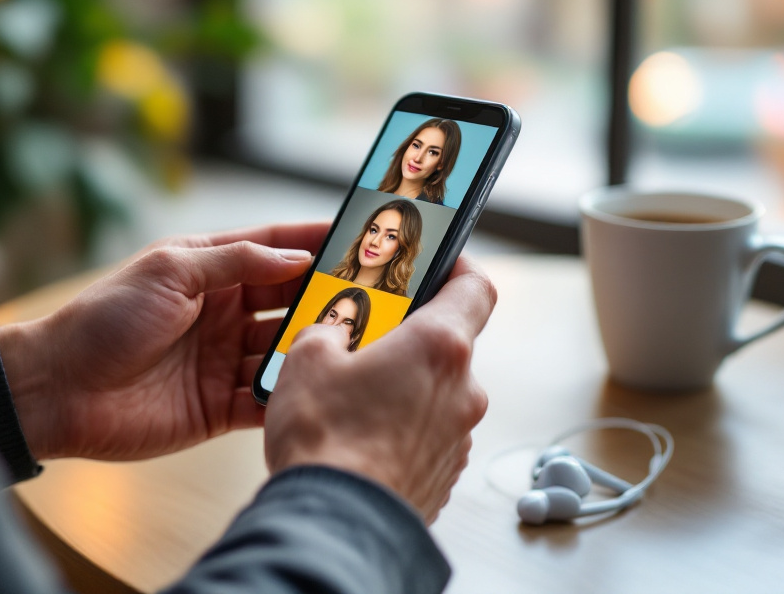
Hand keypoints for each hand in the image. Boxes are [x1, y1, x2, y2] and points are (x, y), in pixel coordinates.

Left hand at [0, 223, 329, 460]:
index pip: (272, 248)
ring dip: (316, 347)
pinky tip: (321, 389)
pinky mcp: (218, 406)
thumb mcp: (169, 271)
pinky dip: (291, 394)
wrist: (59, 390)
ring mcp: (221, 360)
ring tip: (360, 344)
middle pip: (288, 300)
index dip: (313, 239)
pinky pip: (266, 399)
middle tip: (379, 295)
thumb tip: (295, 254)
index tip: (360, 232)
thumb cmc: (105, 318)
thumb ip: (234, 261)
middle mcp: (220, 313)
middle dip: (328, 296)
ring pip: (284, 351)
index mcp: (206, 271)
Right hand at [263, 255, 494, 523]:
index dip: (460, 267)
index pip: (476, 287)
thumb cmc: (327, 440)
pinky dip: (399, 429)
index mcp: (438, 346)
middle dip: (406, 339)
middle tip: (362, 340)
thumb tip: (331, 333)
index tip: (440, 261)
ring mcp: (458, 436)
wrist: (337, 522)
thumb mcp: (306, 360)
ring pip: (434, 393)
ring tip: (350, 398)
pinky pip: (426, 435)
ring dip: (401, 388)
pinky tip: (359, 438)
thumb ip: (326, 330)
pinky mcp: (444, 473)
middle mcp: (462, 389)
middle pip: (447, 345)